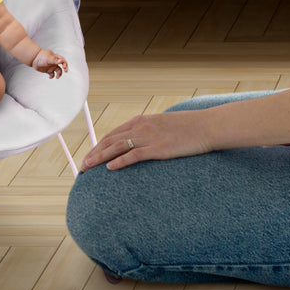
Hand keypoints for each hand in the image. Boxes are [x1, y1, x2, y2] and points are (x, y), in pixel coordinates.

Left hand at [31, 48, 67, 78]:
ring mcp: (51, 66)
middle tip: (66, 71)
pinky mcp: (48, 70)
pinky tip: (50, 77)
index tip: (64, 67)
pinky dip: (52, 76)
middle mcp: (54, 62)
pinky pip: (52, 74)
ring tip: (57, 77)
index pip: (63, 60)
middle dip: (65, 68)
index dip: (65, 63)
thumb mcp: (48, 58)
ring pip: (58, 71)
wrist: (33, 59)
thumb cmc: (41, 57)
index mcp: (55, 58)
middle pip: (62, 65)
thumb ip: (55, 60)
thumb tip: (61, 61)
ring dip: (59, 74)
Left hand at [81, 110, 210, 171]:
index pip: (113, 133)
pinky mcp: (158, 148)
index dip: (98, 145)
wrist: (206, 126)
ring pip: (117, 147)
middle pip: (110, 140)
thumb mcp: (164, 125)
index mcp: (142, 120)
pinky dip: (120, 161)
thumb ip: (150, 132)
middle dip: (94, 153)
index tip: (89, 156)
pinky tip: (110, 169)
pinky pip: (134, 155)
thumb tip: (141, 143)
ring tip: (88, 167)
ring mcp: (149, 137)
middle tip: (83, 166)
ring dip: (100, 157)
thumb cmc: (188, 128)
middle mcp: (142, 127)